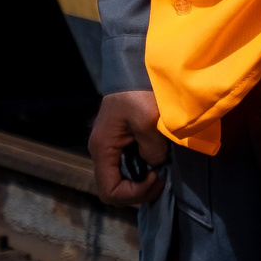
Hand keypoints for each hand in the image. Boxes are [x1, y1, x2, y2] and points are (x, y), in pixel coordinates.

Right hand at [87, 90, 168, 205]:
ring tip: (160, 170)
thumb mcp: (148, 120)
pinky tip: (155, 160)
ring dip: (140, 182)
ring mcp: (109, 147)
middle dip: (138, 191)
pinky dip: (141, 170)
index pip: (110, 192)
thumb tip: (155, 164)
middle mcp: (101, 152)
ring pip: (121, 180)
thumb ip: (152, 149)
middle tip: (160, 177)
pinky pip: (127, 166)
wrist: (132, 66)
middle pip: (114, 190)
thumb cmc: (137, 91)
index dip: (133, 194)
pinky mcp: (119, 141)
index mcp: (102, 149)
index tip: (154, 176)